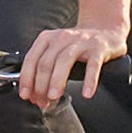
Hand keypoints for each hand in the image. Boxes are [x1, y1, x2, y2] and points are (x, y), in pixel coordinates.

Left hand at [11, 22, 126, 108]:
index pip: (32, 59)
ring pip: (64, 61)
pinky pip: (93, 65)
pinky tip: (86, 93)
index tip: (25, 95)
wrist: (105, 30)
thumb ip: (45, 68)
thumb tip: (33, 94)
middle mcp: (62, 38)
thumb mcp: (57, 50)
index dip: (27, 79)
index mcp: (48, 38)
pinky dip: (89, 80)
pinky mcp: (99, 48)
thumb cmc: (78, 45)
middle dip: (40, 85)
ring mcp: (81, 42)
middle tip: (42, 101)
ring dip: (56, 81)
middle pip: (46, 62)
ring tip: (54, 97)